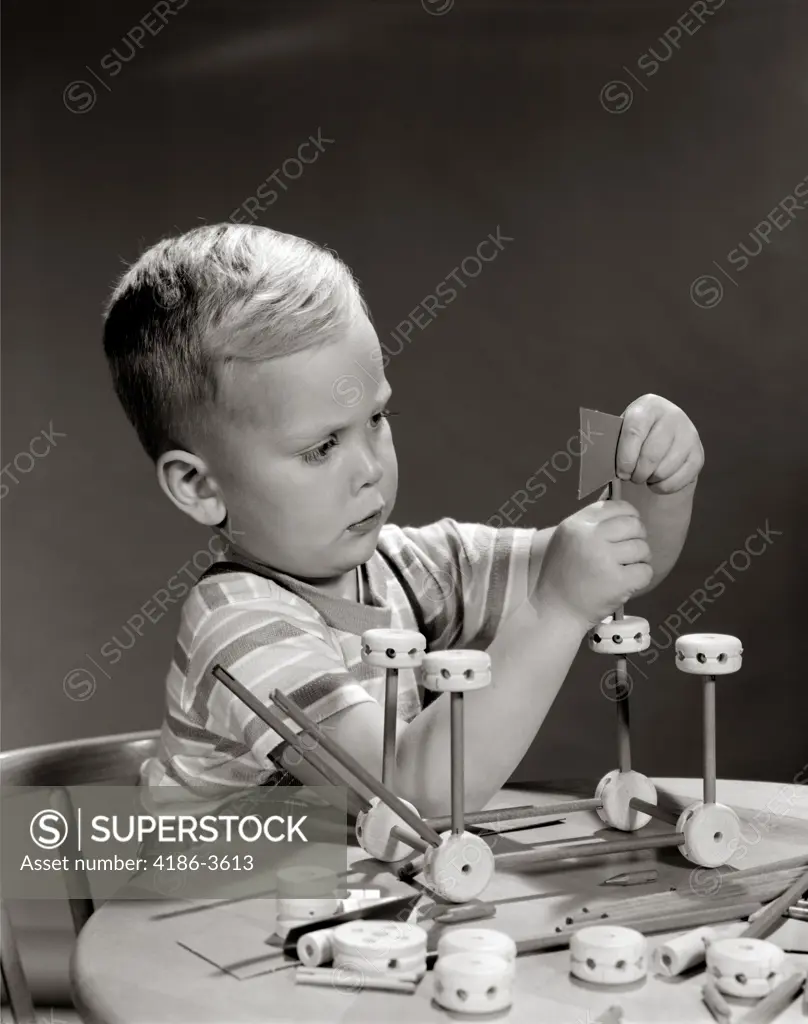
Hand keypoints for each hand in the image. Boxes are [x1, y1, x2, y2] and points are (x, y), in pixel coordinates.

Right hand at [536, 500, 652, 627]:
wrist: (554, 610)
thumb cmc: (561, 575)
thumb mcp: (566, 540)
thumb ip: (590, 524)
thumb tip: (623, 511)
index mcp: (576, 524)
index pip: (616, 506)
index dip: (629, 516)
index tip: (628, 529)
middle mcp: (590, 537)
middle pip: (634, 525)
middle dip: (638, 537)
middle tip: (630, 552)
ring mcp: (604, 560)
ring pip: (642, 548)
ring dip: (640, 559)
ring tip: (625, 569)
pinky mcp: (618, 582)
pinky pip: (646, 571)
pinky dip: (641, 577)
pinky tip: (627, 582)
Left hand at [617, 395, 703, 493]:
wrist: (665, 435)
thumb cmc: (637, 435)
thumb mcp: (624, 430)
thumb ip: (614, 443)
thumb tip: (602, 466)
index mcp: (649, 406)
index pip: (634, 432)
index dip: (625, 457)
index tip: (621, 472)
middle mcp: (673, 416)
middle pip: (651, 454)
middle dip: (637, 473)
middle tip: (631, 477)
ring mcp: (689, 435)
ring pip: (664, 470)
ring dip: (650, 480)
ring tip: (643, 476)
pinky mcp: (698, 455)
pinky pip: (678, 480)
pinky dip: (663, 487)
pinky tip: (656, 481)